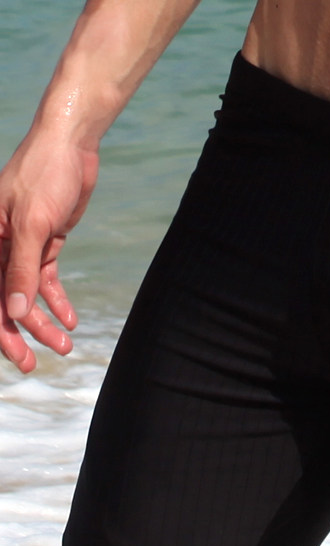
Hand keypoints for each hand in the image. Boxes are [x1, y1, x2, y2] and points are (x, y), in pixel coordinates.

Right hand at [0, 137, 97, 371]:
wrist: (70, 146)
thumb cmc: (44, 176)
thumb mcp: (33, 225)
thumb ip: (21, 268)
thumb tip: (14, 311)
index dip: (1, 330)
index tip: (19, 358)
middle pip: (6, 299)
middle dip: (22, 333)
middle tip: (40, 362)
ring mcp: (22, 245)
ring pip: (28, 292)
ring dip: (45, 320)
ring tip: (66, 344)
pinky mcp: (45, 241)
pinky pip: (46, 278)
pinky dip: (57, 299)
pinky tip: (69, 319)